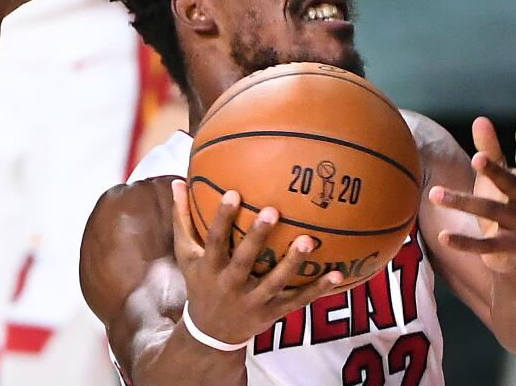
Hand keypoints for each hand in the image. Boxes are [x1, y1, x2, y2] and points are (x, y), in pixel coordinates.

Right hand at [170, 179, 342, 344]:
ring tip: (308, 241)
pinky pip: (298, 301)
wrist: (210, 333)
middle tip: (272, 211)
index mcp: (209, 267)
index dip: (222, 218)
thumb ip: (182, 219)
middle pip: (244, 260)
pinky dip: (318, 289)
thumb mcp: (186, 255)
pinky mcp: (272, 313)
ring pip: (275, 282)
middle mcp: (230, 285)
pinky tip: (338, 275)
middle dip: (257, 237)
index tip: (233, 193)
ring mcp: (253, 301)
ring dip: (292, 263)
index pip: (214, 240)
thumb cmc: (201, 283)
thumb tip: (177, 181)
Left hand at [429, 117, 515, 272]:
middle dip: (494, 171)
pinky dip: (463, 241)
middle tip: (475, 157)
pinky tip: (442, 236)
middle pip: (511, 185)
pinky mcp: (509, 249)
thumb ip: (490, 150)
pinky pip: (483, 245)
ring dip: (462, 202)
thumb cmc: (503, 203)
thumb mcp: (497, 178)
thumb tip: (481, 119)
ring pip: (491, 212)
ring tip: (433, 193)